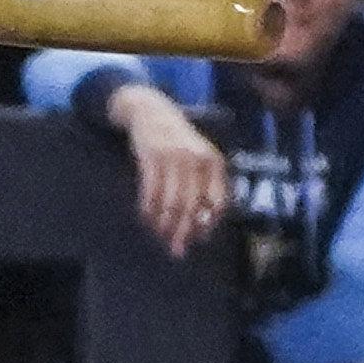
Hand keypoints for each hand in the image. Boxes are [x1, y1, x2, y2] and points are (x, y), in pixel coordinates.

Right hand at [111, 85, 230, 254]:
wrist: (152, 112)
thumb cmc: (180, 144)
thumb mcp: (200, 159)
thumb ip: (205, 189)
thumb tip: (201, 227)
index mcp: (214, 162)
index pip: (217, 202)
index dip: (208, 224)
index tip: (198, 239)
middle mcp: (197, 159)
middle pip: (192, 206)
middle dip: (183, 232)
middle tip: (176, 250)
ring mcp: (173, 157)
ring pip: (170, 202)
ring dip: (164, 224)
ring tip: (160, 236)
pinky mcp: (152, 157)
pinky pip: (151, 192)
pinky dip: (148, 210)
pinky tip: (146, 219)